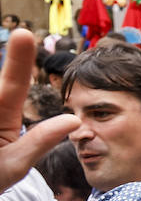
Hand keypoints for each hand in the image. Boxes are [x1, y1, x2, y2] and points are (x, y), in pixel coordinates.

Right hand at [0, 30, 77, 189]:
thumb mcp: (14, 166)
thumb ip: (39, 142)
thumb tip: (74, 119)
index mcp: (2, 114)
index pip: (12, 84)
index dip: (19, 61)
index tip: (25, 35)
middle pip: (0, 91)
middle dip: (5, 95)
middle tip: (21, 57)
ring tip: (1, 145)